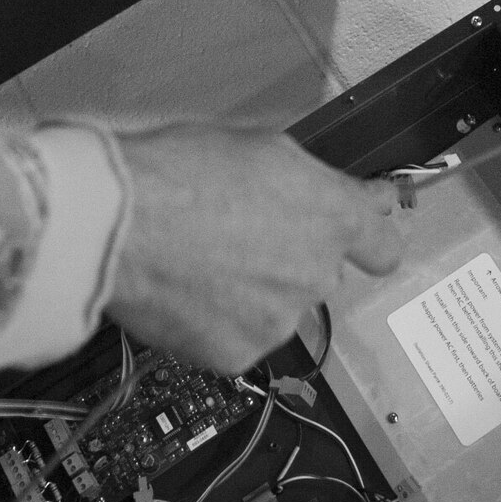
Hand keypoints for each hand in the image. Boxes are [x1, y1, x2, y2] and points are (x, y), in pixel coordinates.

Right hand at [106, 125, 404, 373]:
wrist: (118, 226)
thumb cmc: (179, 172)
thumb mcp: (261, 147)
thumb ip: (313, 182)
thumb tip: (343, 195)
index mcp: (332, 217)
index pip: (383, 245)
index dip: (370, 238)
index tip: (363, 231)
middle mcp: (317, 274)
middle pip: (320, 272)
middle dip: (291, 255)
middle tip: (241, 232)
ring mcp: (280, 320)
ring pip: (277, 306)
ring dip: (253, 290)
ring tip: (202, 257)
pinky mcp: (239, 354)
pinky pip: (240, 336)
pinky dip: (219, 319)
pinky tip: (189, 289)